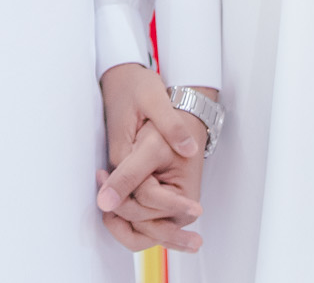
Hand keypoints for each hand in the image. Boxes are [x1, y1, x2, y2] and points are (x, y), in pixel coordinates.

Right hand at [95, 63, 209, 252]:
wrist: (121, 76)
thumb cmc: (136, 86)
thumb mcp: (156, 100)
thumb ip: (171, 127)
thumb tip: (189, 149)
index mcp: (123, 154)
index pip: (142, 194)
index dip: (170, 205)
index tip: (195, 210)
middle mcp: (118, 167)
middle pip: (134, 212)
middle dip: (163, 228)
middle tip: (194, 236)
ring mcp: (121, 169)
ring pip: (133, 211)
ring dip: (158, 226)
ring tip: (189, 235)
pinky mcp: (127, 168)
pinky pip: (137, 200)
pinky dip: (154, 213)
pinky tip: (177, 216)